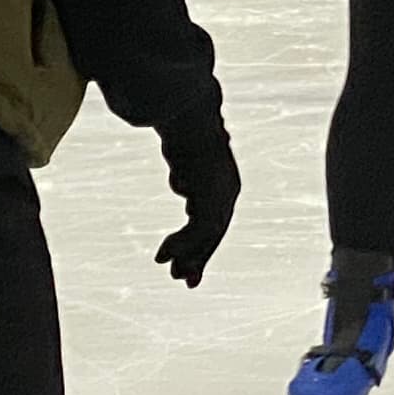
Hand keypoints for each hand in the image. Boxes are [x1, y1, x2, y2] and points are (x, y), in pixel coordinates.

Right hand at [155, 123, 240, 287]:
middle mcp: (228, 192)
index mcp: (225, 185)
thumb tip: (185, 180)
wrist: (188, 115)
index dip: (202, 245)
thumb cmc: (184, 133)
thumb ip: (187, 175)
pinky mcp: (211, 196)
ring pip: (207, 235)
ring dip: (186, 254)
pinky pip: (197, 229)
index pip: (215, 222)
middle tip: (182, 280)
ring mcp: (221, 195)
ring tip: (165, 266)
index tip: (186, 263)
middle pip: (214, 233)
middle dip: (197, 258)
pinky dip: (182, 244)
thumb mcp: (186, 160)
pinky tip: (165, 252)